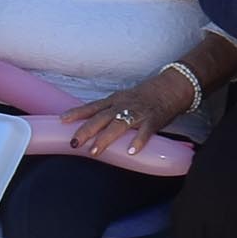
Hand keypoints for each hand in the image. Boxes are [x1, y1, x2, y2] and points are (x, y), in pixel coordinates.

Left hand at [66, 65, 199, 158]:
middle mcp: (124, 105)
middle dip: (86, 130)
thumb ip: (111, 111)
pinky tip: (132, 151)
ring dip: (105, 138)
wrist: (174, 86)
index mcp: (115, 100)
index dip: (77, 113)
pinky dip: (138, 141)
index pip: (92, 107)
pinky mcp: (154, 119)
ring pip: (119, 124)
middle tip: (74, 143)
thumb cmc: (148, 96)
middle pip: (101, 117)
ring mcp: (138, 112)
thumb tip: (94, 127)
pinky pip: (145, 131)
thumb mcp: (125, 99)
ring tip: (94, 151)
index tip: (62, 120)